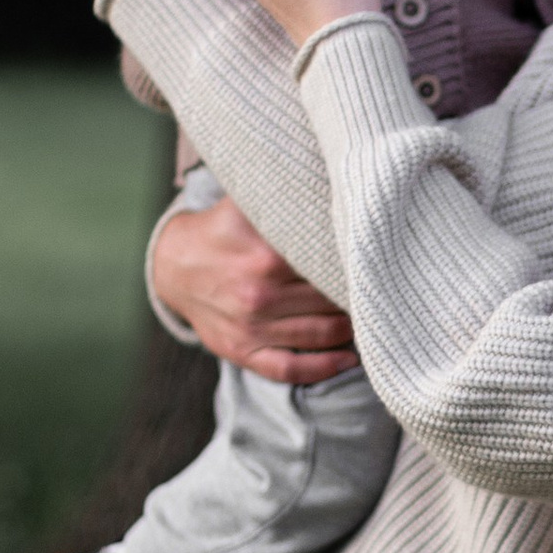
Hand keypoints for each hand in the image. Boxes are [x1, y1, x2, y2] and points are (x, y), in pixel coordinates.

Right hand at [150, 196, 359, 382]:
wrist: (173, 264)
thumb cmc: (223, 230)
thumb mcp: (249, 205)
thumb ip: (291, 197)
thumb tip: (335, 183)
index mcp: (267, 256)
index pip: (331, 264)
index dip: (358, 263)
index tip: (378, 260)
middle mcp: (259, 294)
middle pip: (331, 299)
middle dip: (358, 293)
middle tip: (379, 286)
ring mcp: (250, 327)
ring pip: (321, 334)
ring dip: (351, 327)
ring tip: (369, 314)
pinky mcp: (241, 351)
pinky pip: (290, 369)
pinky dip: (325, 368)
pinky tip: (350, 359)